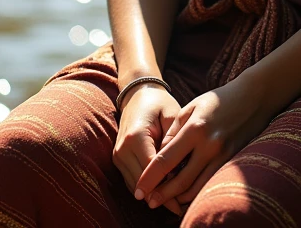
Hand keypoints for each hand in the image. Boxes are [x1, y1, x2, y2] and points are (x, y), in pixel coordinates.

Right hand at [113, 84, 185, 215]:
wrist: (138, 94)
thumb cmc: (159, 103)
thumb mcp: (172, 115)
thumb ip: (174, 140)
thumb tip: (178, 168)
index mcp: (136, 137)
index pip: (152, 170)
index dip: (167, 186)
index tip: (183, 199)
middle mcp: (122, 149)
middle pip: (142, 183)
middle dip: (161, 195)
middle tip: (182, 207)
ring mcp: (118, 156)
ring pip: (135, 186)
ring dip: (153, 194)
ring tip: (175, 203)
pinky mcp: (118, 160)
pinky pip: (132, 181)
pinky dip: (146, 188)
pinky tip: (163, 191)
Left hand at [134, 72, 272, 210]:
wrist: (253, 98)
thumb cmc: (218, 100)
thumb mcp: (191, 107)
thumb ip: (173, 132)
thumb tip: (159, 157)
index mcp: (195, 129)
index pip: (165, 161)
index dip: (149, 178)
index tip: (138, 190)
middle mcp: (209, 146)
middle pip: (180, 181)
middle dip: (162, 195)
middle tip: (149, 201)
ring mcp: (223, 156)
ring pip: (195, 188)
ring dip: (178, 198)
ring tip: (165, 198)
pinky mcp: (232, 162)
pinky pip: (208, 184)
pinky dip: (195, 192)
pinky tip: (185, 191)